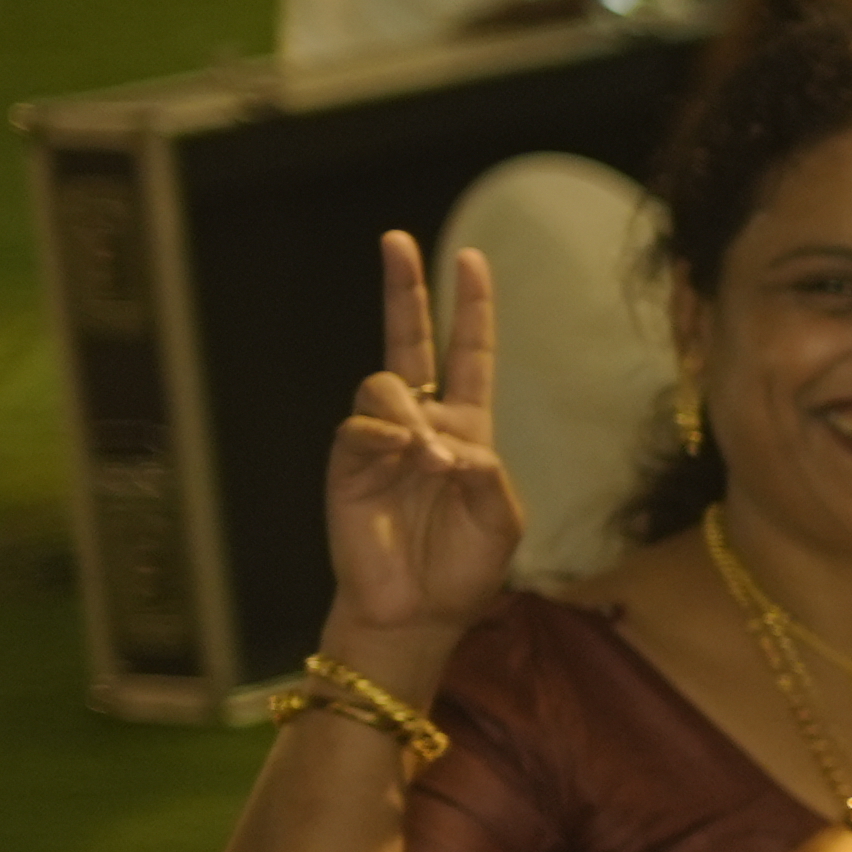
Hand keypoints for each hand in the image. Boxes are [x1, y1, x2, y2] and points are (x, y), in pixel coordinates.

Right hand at [329, 230, 527, 667]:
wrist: (419, 610)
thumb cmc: (466, 568)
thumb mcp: (502, 521)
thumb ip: (487, 475)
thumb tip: (448, 445)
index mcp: (467, 429)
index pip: (469, 355)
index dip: (471, 309)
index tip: (471, 258)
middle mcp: (422, 423)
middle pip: (408, 342)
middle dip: (405, 291)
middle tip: (397, 241)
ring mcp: (381, 439)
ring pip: (386, 385)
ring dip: (413, 414)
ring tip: (430, 458)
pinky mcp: (349, 461)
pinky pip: (362, 427)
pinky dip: (388, 438)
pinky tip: (407, 460)